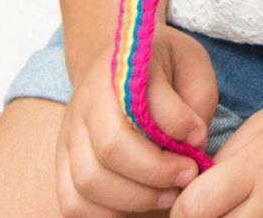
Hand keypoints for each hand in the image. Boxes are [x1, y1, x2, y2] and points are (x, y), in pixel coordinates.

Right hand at [56, 26, 216, 216]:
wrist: (109, 62)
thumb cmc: (158, 65)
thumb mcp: (188, 60)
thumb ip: (197, 95)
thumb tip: (193, 139)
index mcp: (116, 73)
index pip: (140, 105)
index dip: (176, 127)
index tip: (200, 139)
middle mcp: (84, 105)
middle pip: (110, 150)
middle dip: (156, 173)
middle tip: (188, 176)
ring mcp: (68, 137)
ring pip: (87, 183)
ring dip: (134, 200)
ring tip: (168, 194)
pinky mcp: (62, 164)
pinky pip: (73, 204)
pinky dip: (106, 215)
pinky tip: (138, 205)